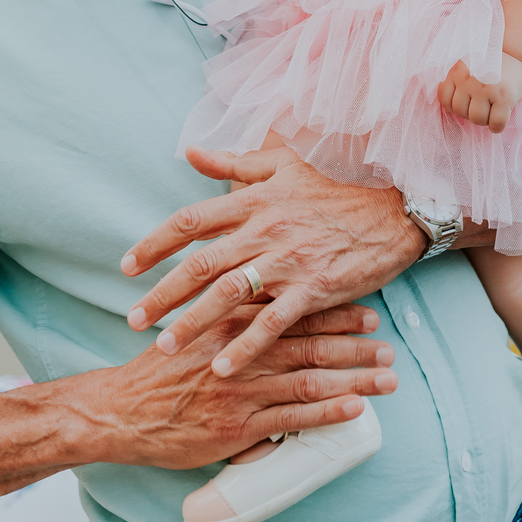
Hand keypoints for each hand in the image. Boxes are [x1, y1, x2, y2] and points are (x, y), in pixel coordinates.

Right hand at [88, 303, 397, 470]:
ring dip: (355, 379)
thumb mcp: (192, 325)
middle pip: (312, 341)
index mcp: (234, 320)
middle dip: (355, 344)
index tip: (367, 311)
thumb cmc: (159, 371)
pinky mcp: (238, 425)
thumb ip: (229, 314)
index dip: (335, 310)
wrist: (123, 411)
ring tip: (387, 380)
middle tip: (388, 347)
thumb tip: (265, 303)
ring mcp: (243, 388)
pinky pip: (293, 417)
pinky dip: (328, 412)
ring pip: (312, 378)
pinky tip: (355, 410)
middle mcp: (243, 349)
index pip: (295, 309)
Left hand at [120, 144, 423, 377]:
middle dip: (161, 295)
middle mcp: (264, 229)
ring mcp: (289, 260)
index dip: (154, 244)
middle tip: (132, 320)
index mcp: (254, 199)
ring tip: (164, 347)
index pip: (190, 221)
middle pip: (199, 264)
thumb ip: (234, 164)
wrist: (395, 205)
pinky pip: (272, 322)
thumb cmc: (337, 183)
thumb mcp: (283, 164)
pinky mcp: (315, 287)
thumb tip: (192, 154)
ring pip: (228, 295)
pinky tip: (221, 367)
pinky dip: (244, 346)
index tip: (127, 266)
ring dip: (192, 324)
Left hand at [437, 52, 521, 132]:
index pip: (444, 99)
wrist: (517, 55)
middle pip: (460, 111)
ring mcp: (486, 88)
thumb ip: (456, 83)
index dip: (456, 105)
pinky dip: (497, 126)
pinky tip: (501, 117)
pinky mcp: (504, 97)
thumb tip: (450, 107)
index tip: (467, 102)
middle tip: (483, 105)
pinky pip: (496, 124)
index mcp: (457, 71)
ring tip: (492, 110)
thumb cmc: (491, 66)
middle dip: (470, 113)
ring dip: (485, 120)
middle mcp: (469, 79)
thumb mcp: (468, 68)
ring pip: (476, 119)